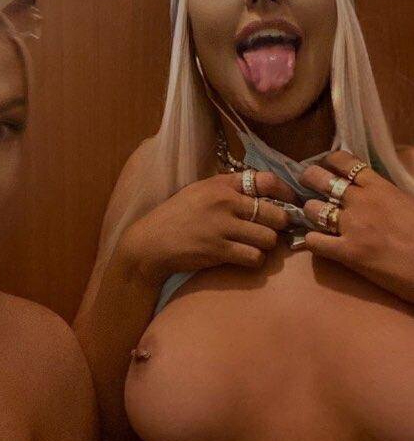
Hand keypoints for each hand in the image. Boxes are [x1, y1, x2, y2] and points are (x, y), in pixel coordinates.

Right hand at [119, 171, 293, 288]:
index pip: (267, 181)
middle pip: (276, 214)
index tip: (290, 203)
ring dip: (265, 245)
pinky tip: (243, 257)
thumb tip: (265, 193)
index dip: (286, 194)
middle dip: (278, 225)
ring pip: (268, 238)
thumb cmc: (177, 216)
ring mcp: (222, 227)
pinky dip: (254, 260)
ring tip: (254, 245)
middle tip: (272, 230)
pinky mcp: (219, 251)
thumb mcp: (200, 191)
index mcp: (221, 184)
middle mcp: (224, 202)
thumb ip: (229, 189)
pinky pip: (255, 257)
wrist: (151, 242)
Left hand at [301, 151, 413, 303]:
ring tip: (316, 218)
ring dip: (310, 213)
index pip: (343, 161)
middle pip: (318, 178)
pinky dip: (312, 242)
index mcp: (380, 187)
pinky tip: (319, 243)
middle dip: (309, 180)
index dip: (328, 162)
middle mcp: (361, 202)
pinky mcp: (348, 253)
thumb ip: (386, 195)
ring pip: (311, 209)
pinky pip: (313, 241)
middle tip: (308, 187)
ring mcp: (352, 227)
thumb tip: (372, 191)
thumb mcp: (408, 203)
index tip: (325, 167)